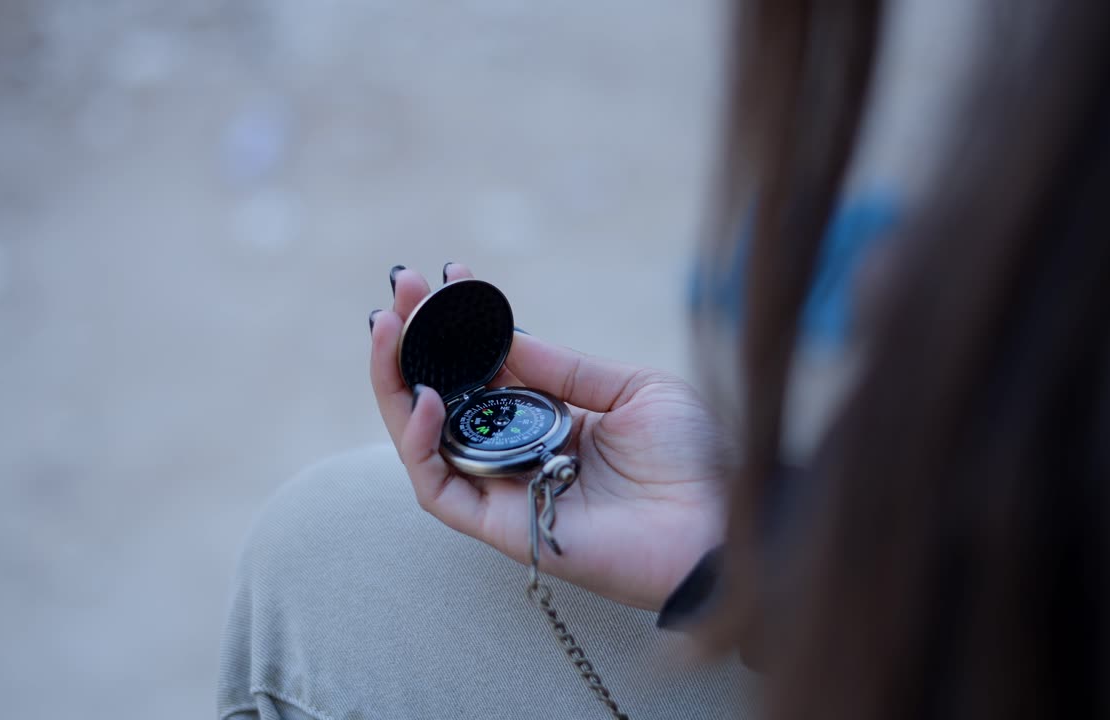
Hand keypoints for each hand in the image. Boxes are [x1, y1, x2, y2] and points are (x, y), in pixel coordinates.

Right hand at [370, 264, 728, 609]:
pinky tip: (424, 399)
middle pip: (441, 398)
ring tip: (388, 329)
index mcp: (552, 416)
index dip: (460, 323)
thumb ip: (565, 367)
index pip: (485, 367)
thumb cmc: (693, 459)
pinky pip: (439, 489)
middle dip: (411, 341)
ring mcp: (505, 488)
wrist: (721, 523)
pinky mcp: (499, 526)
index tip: (447, 274)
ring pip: (422, 442)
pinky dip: (418, 445)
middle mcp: (519, 451)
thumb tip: (507, 335)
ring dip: (394, 384)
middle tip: (399, 289)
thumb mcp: (634, 389)